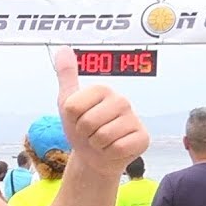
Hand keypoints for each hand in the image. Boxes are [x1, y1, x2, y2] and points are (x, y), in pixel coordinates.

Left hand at [54, 46, 148, 175]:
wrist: (93, 156)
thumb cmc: (81, 129)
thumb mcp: (67, 102)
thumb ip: (67, 76)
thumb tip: (63, 49)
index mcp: (102, 90)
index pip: (72, 106)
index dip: (71, 118)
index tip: (78, 118)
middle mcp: (121, 100)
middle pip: (87, 122)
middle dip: (84, 132)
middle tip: (90, 132)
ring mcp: (134, 119)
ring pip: (101, 136)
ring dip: (96, 143)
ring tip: (101, 140)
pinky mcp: (142, 137)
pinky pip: (117, 147)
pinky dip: (110, 152)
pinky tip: (113, 148)